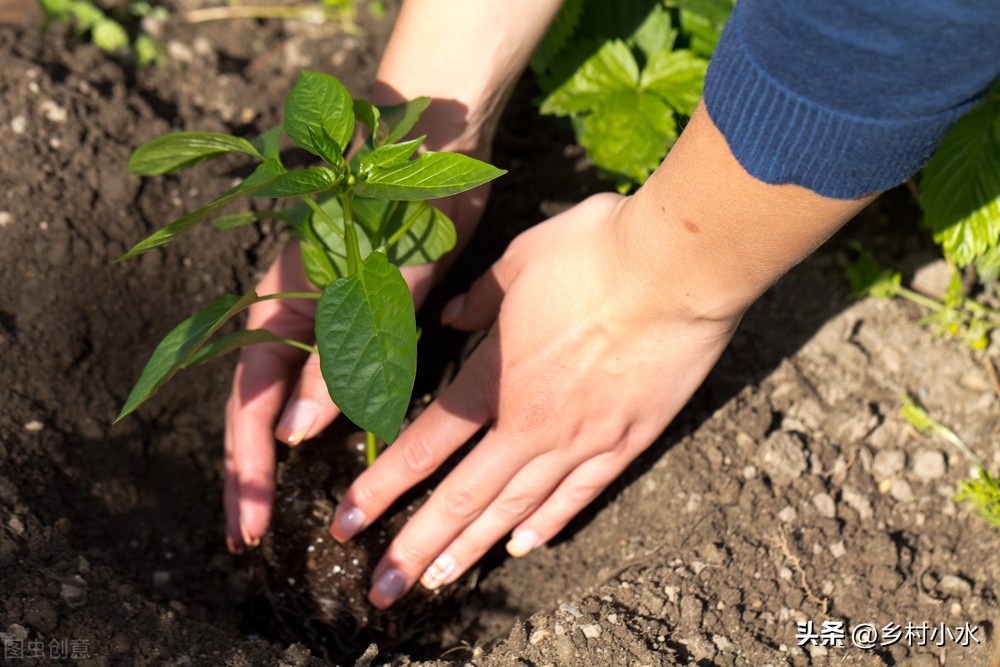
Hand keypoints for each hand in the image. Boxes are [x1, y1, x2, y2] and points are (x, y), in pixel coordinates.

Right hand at [223, 190, 484, 553]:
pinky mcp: (351, 314)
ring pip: (286, 395)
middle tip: (246, 532)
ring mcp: (316, 316)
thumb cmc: (401, 207)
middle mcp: (288, 316)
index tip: (249, 521)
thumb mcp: (374, 288)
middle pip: (254, 406)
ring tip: (275, 503)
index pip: (248, 401)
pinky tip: (326, 448)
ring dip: (279, 451)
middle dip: (249, 470)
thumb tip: (291, 434)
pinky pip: (325, 376)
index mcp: (280, 308)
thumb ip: (336, 359)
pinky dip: (321, 416)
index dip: (247, 466)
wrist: (431, 152)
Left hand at [327, 193, 742, 607]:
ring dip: (474, 547)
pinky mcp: (628, 441)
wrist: (679, 266)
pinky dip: (548, 523)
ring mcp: (582, 438)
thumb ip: (478, 298)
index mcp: (496, 376)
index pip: (424, 445)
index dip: (381, 487)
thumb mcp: (518, 261)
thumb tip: (450, 317)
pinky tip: (523, 547)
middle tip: (381, 589)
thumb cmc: (594, 252)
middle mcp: (532, 422)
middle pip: (464, 496)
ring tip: (440, 581)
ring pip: (517, 507)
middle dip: (416, 545)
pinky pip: (580, 495)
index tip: (347, 521)